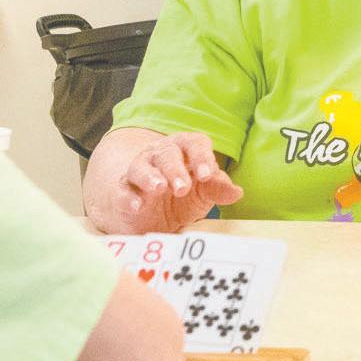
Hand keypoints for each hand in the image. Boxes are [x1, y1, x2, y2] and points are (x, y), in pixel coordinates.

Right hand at [91, 131, 242, 234]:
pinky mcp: (124, 191)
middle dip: (175, 169)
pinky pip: (123, 189)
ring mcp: (140, 172)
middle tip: (183, 188)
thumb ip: (218, 189)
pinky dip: (129, 197)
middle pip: (166, 153)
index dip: (201, 157)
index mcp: (185, 150)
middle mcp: (160, 155)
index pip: (194, 144)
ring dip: (149, 177)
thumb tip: (237, 192)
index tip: (207, 175)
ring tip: (159, 188)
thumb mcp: (204, 193)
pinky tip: (137, 206)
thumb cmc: (184, 196)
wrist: (154, 217)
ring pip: (140, 167)